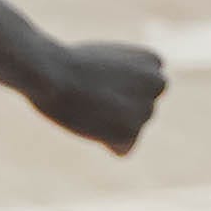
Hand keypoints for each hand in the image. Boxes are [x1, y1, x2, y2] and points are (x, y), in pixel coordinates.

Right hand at [31, 41, 165, 153]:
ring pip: (131, 129)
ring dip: (112, 126)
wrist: (52, 74)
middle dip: (118, 108)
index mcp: (153, 61)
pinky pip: (122, 149)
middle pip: (139, 109)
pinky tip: (90, 122)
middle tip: (91, 95)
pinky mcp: (131, 131)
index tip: (98, 79)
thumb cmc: (69, 66)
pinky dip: (107, 143)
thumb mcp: (105, 64)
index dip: (118, 88)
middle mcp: (158, 84)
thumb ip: (126, 88)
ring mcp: (147, 108)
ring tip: (89, 107)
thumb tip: (126, 140)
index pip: (143, 88)